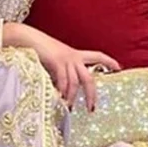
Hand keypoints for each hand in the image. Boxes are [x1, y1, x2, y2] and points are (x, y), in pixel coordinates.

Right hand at [5, 24, 120, 110]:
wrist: (28, 38)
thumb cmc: (39, 49)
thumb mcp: (54, 59)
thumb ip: (61, 71)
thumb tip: (62, 89)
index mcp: (75, 54)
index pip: (97, 56)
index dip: (109, 61)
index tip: (119, 67)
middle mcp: (73, 56)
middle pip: (89, 78)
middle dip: (91, 95)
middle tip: (91, 109)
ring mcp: (65, 59)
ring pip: (75, 83)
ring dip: (72, 97)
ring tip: (69, 107)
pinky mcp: (57, 62)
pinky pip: (63, 81)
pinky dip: (61, 91)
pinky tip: (59, 98)